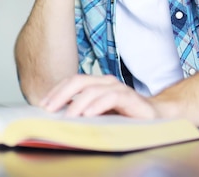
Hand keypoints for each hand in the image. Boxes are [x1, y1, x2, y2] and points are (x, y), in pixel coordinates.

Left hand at [38, 74, 159, 118]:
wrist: (156, 117)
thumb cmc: (124, 116)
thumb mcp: (99, 113)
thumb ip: (82, 111)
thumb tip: (57, 116)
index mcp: (96, 83)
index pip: (72, 82)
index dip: (56, 91)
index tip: (42, 104)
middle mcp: (106, 82)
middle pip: (78, 81)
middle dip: (61, 94)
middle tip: (49, 109)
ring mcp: (118, 88)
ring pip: (92, 90)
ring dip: (77, 103)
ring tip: (67, 117)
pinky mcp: (130, 97)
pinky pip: (111, 97)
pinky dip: (98, 105)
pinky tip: (88, 114)